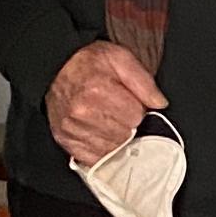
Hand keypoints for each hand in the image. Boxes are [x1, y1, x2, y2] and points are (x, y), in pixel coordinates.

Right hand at [47, 41, 165, 166]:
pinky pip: (95, 158)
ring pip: (112, 148)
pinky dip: (101, 149)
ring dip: (115, 137)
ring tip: (107, 120)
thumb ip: (143, 81)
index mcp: (96, 89)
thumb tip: (160, 103)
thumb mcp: (120, 58)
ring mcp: (72, 129)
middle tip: (117, 110)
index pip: (136, 115)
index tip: (127, 101)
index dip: (136, 108)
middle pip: (125, 134)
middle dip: (126, 123)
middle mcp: (81, 112)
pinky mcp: (66, 142)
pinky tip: (99, 133)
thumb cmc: (88, 63)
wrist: (55, 69)